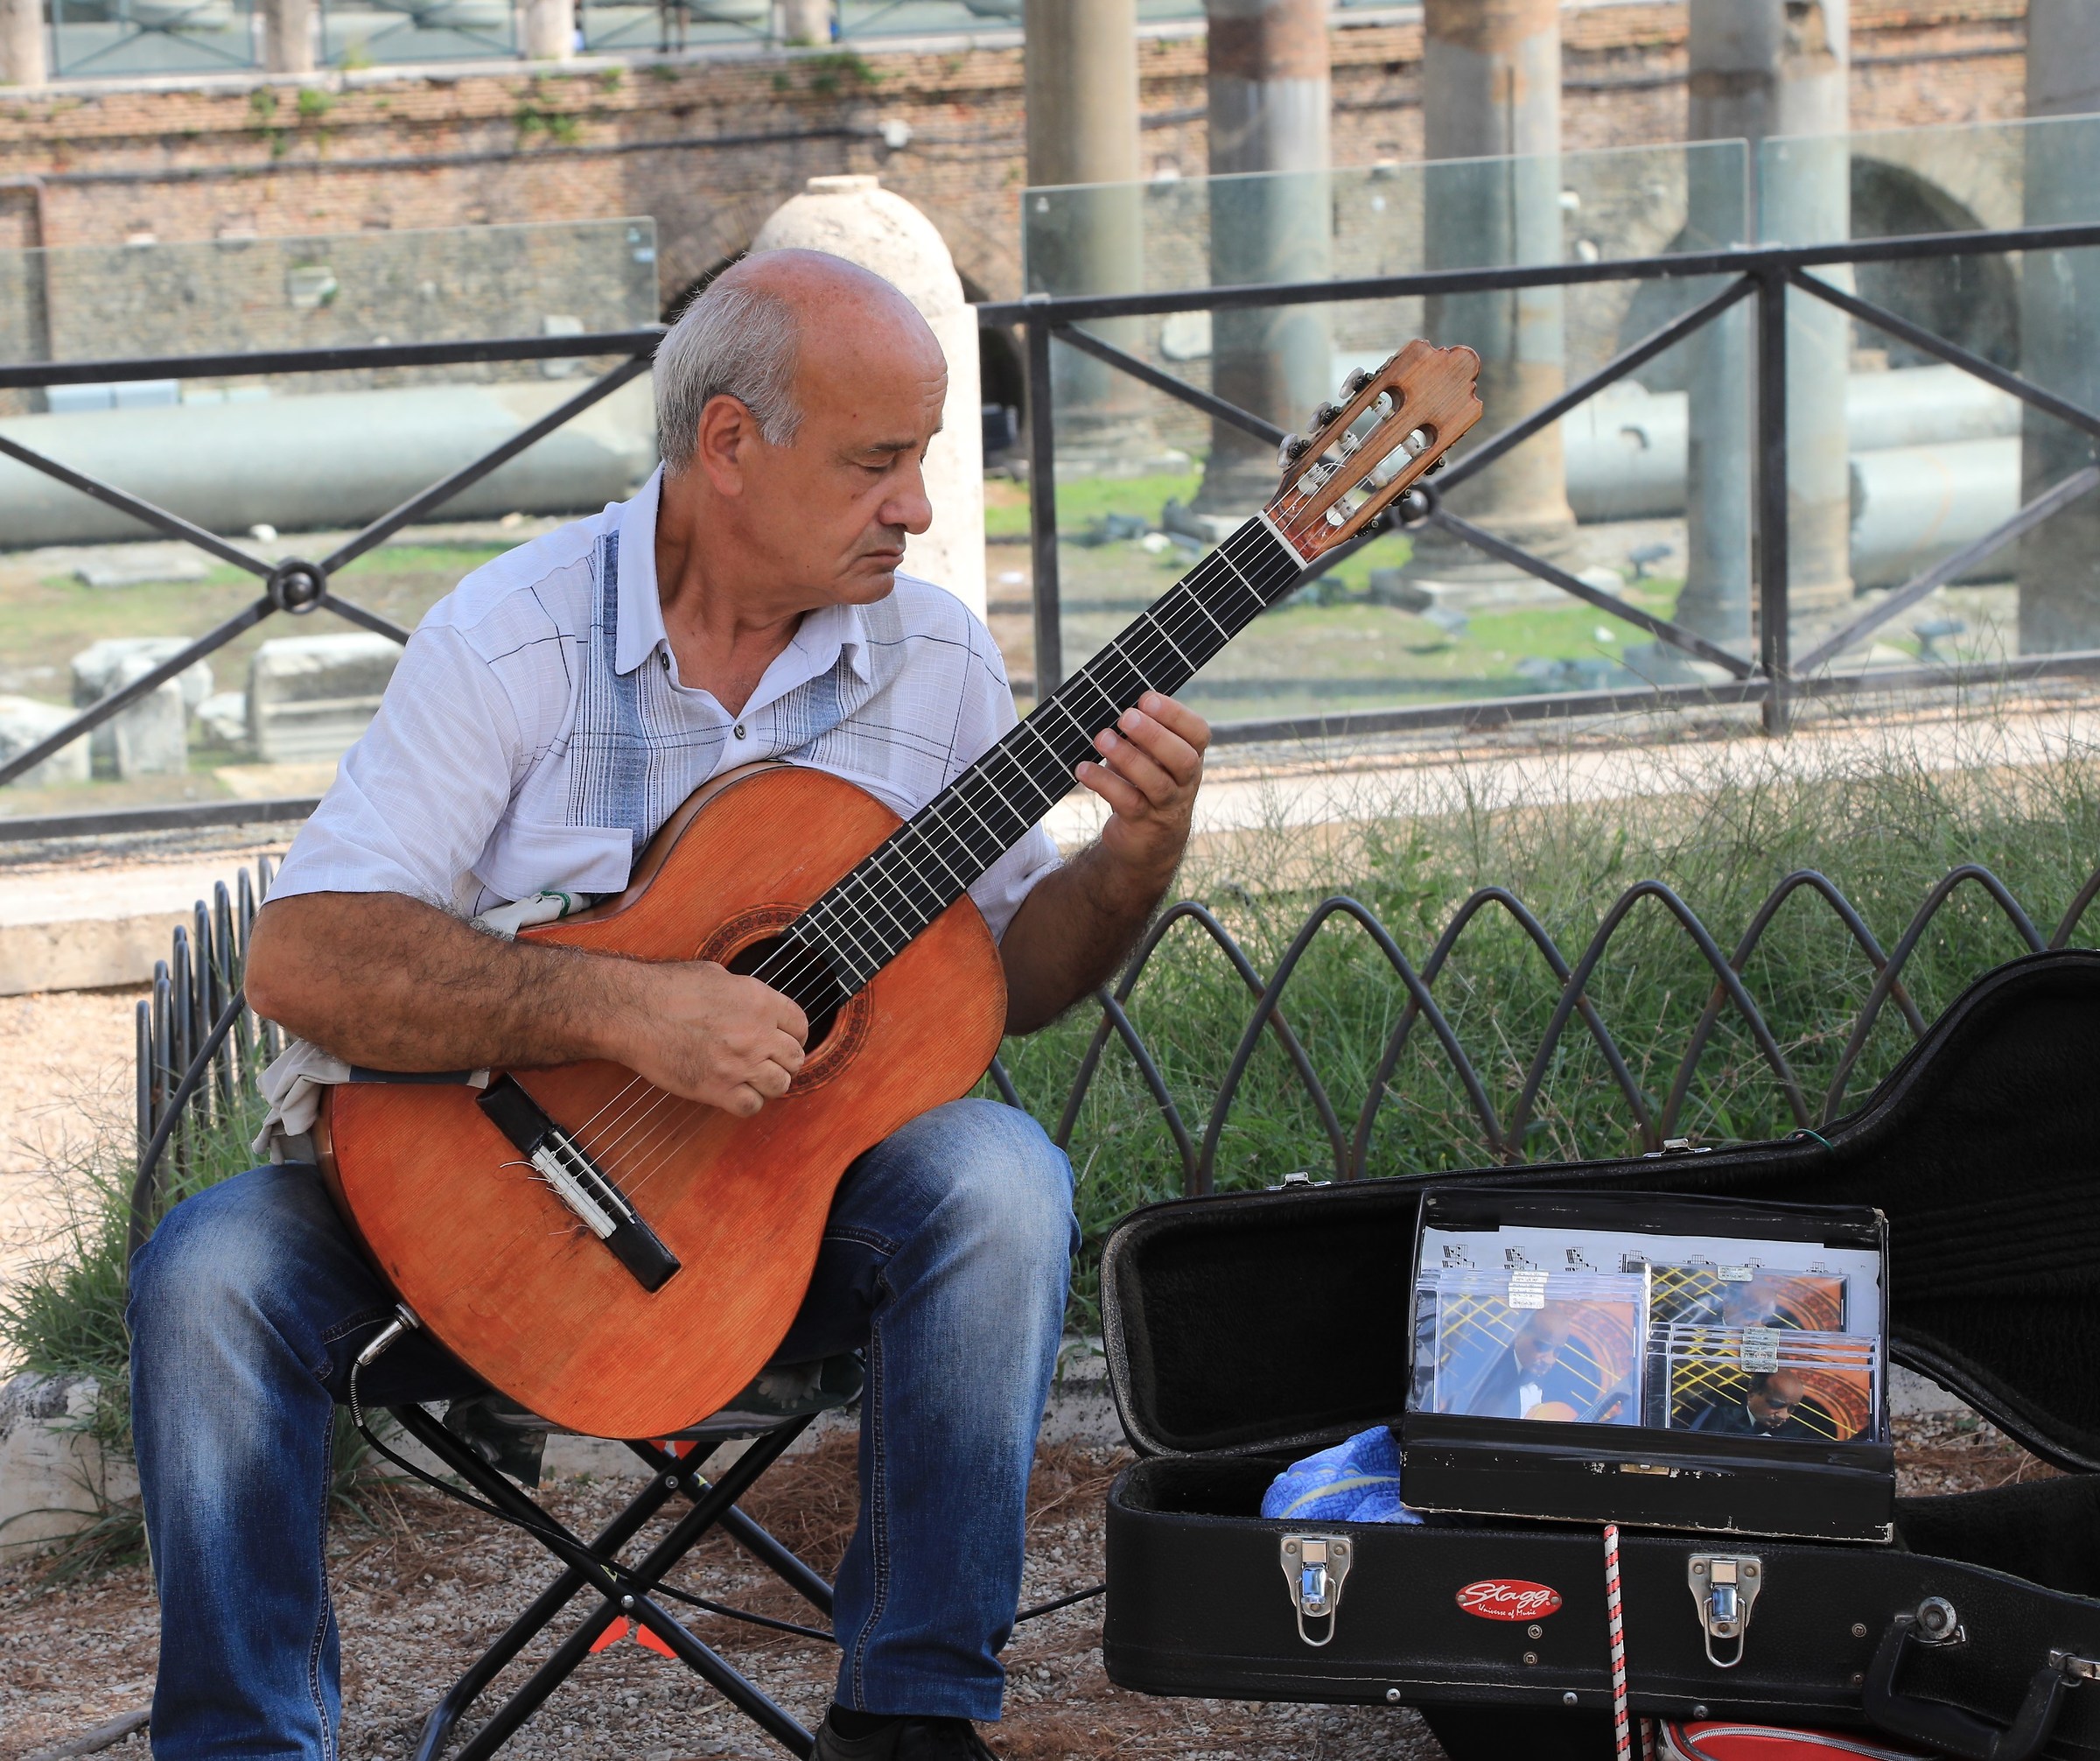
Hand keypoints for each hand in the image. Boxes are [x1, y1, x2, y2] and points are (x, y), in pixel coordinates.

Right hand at [613, 961, 808, 1115]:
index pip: (801, 1025)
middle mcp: (756, 1033)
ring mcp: (739, 1063)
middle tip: (767, 1062)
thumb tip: (752, 1003)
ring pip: (779, 1085)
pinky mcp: (717, 1089)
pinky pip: (751, 1106)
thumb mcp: (716, 976)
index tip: (783, 1041)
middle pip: (795, 1058)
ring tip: (752, 1079)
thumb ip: (744, 993)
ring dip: (768, 1084)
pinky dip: (747, 1103)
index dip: (794, 1035)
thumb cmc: (667, 988)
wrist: (633, 1011)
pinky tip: (734, 1093)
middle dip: (783, 1061)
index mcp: (760, 1001)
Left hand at [1074, 690, 1208, 896]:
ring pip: (1156, 783)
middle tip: (1126, 716)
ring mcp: (1167, 805)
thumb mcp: (1151, 757)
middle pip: (1182, 758)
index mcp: (1190, 757)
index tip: (1147, 698)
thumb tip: (1112, 700)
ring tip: (1101, 738)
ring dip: (1127, 758)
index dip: (1176, 715)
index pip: (1198, 733)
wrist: (1148, 842)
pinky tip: (1083, 769)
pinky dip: (1104, 783)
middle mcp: (1185, 782)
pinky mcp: (1143, 824)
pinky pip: (1126, 802)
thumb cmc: (1146, 784)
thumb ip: (1141, 733)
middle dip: (1154, 735)